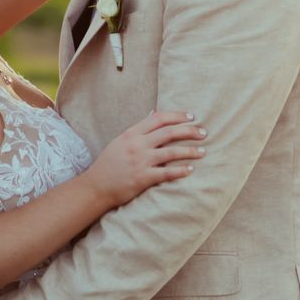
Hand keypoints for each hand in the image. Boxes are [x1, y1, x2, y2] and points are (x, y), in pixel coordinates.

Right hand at [86, 109, 205, 206]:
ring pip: (171, 152)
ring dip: (190, 151)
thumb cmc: (109, 164)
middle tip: (203, 133)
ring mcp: (140, 162)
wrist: (96, 186)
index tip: (192, 117)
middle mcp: (137, 145)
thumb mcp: (121, 141)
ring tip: (203, 151)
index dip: (177, 116)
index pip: (159, 118)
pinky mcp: (142, 178)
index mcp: (132, 133)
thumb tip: (154, 113)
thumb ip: (139, 129)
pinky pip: (166, 173)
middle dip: (189, 131)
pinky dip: (180, 171)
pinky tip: (191, 170)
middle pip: (169, 132)